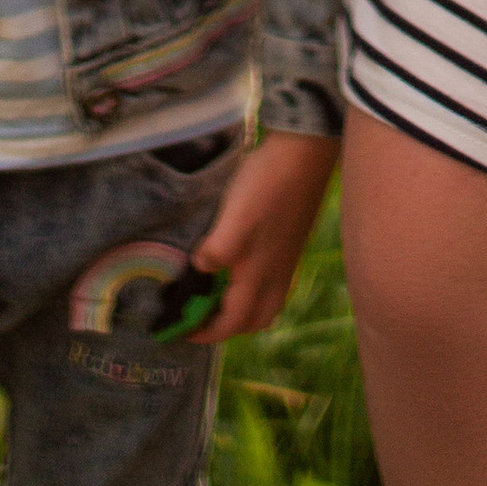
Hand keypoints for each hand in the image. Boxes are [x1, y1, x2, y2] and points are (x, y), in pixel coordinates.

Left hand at [194, 129, 336, 339]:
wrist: (304, 152)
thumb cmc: (267, 186)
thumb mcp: (234, 219)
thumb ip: (216, 252)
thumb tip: (201, 270)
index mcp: (260, 276)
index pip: (232, 322)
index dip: (207, 332)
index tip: (182, 332)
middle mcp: (276, 275)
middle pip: (254, 320)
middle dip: (228, 328)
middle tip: (201, 315)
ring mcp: (286, 259)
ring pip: (265, 301)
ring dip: (242, 309)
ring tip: (216, 293)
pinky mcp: (289, 243)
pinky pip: (270, 282)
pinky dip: (251, 288)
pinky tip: (237, 264)